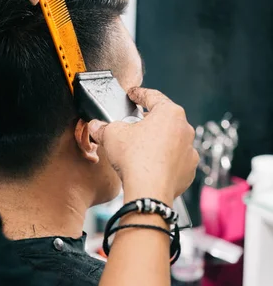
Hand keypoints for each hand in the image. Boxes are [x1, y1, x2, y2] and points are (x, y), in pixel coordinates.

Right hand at [89, 88, 197, 204]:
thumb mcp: (111, 135)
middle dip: (148, 120)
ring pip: (171, 140)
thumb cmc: (135, 159)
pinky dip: (163, 160)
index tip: (133, 94)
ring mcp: (189, 151)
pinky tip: (149, 165)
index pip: (152, 96)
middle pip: (164, 118)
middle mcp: (184, 129)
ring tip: (139, 148)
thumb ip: (103, 126)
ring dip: (157, 141)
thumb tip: (95, 126)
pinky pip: (174, 160)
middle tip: (132, 124)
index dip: (138, 94)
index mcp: (169, 113)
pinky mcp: (188, 170)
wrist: (149, 192)